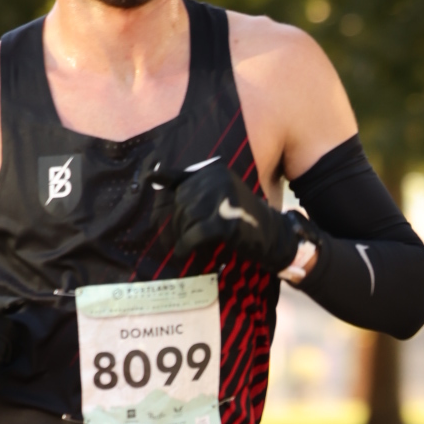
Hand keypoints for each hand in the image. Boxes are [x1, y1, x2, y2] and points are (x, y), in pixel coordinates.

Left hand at [169, 160, 300, 271]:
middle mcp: (218, 181)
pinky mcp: (224, 222)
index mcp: (214, 171)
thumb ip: (188, 184)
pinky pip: (194, 234)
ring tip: (182, 246)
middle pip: (182, 204)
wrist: (271, 235)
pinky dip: (186, 245)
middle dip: (176, 224)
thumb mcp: (216, 193)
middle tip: (176, 239)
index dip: (172, 207)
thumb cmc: (240, 216)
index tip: (170, 221)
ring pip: (186, 219)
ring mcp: (222, 200)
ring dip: (180, 235)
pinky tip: (183, 252)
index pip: (181, 187)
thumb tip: (151, 176)